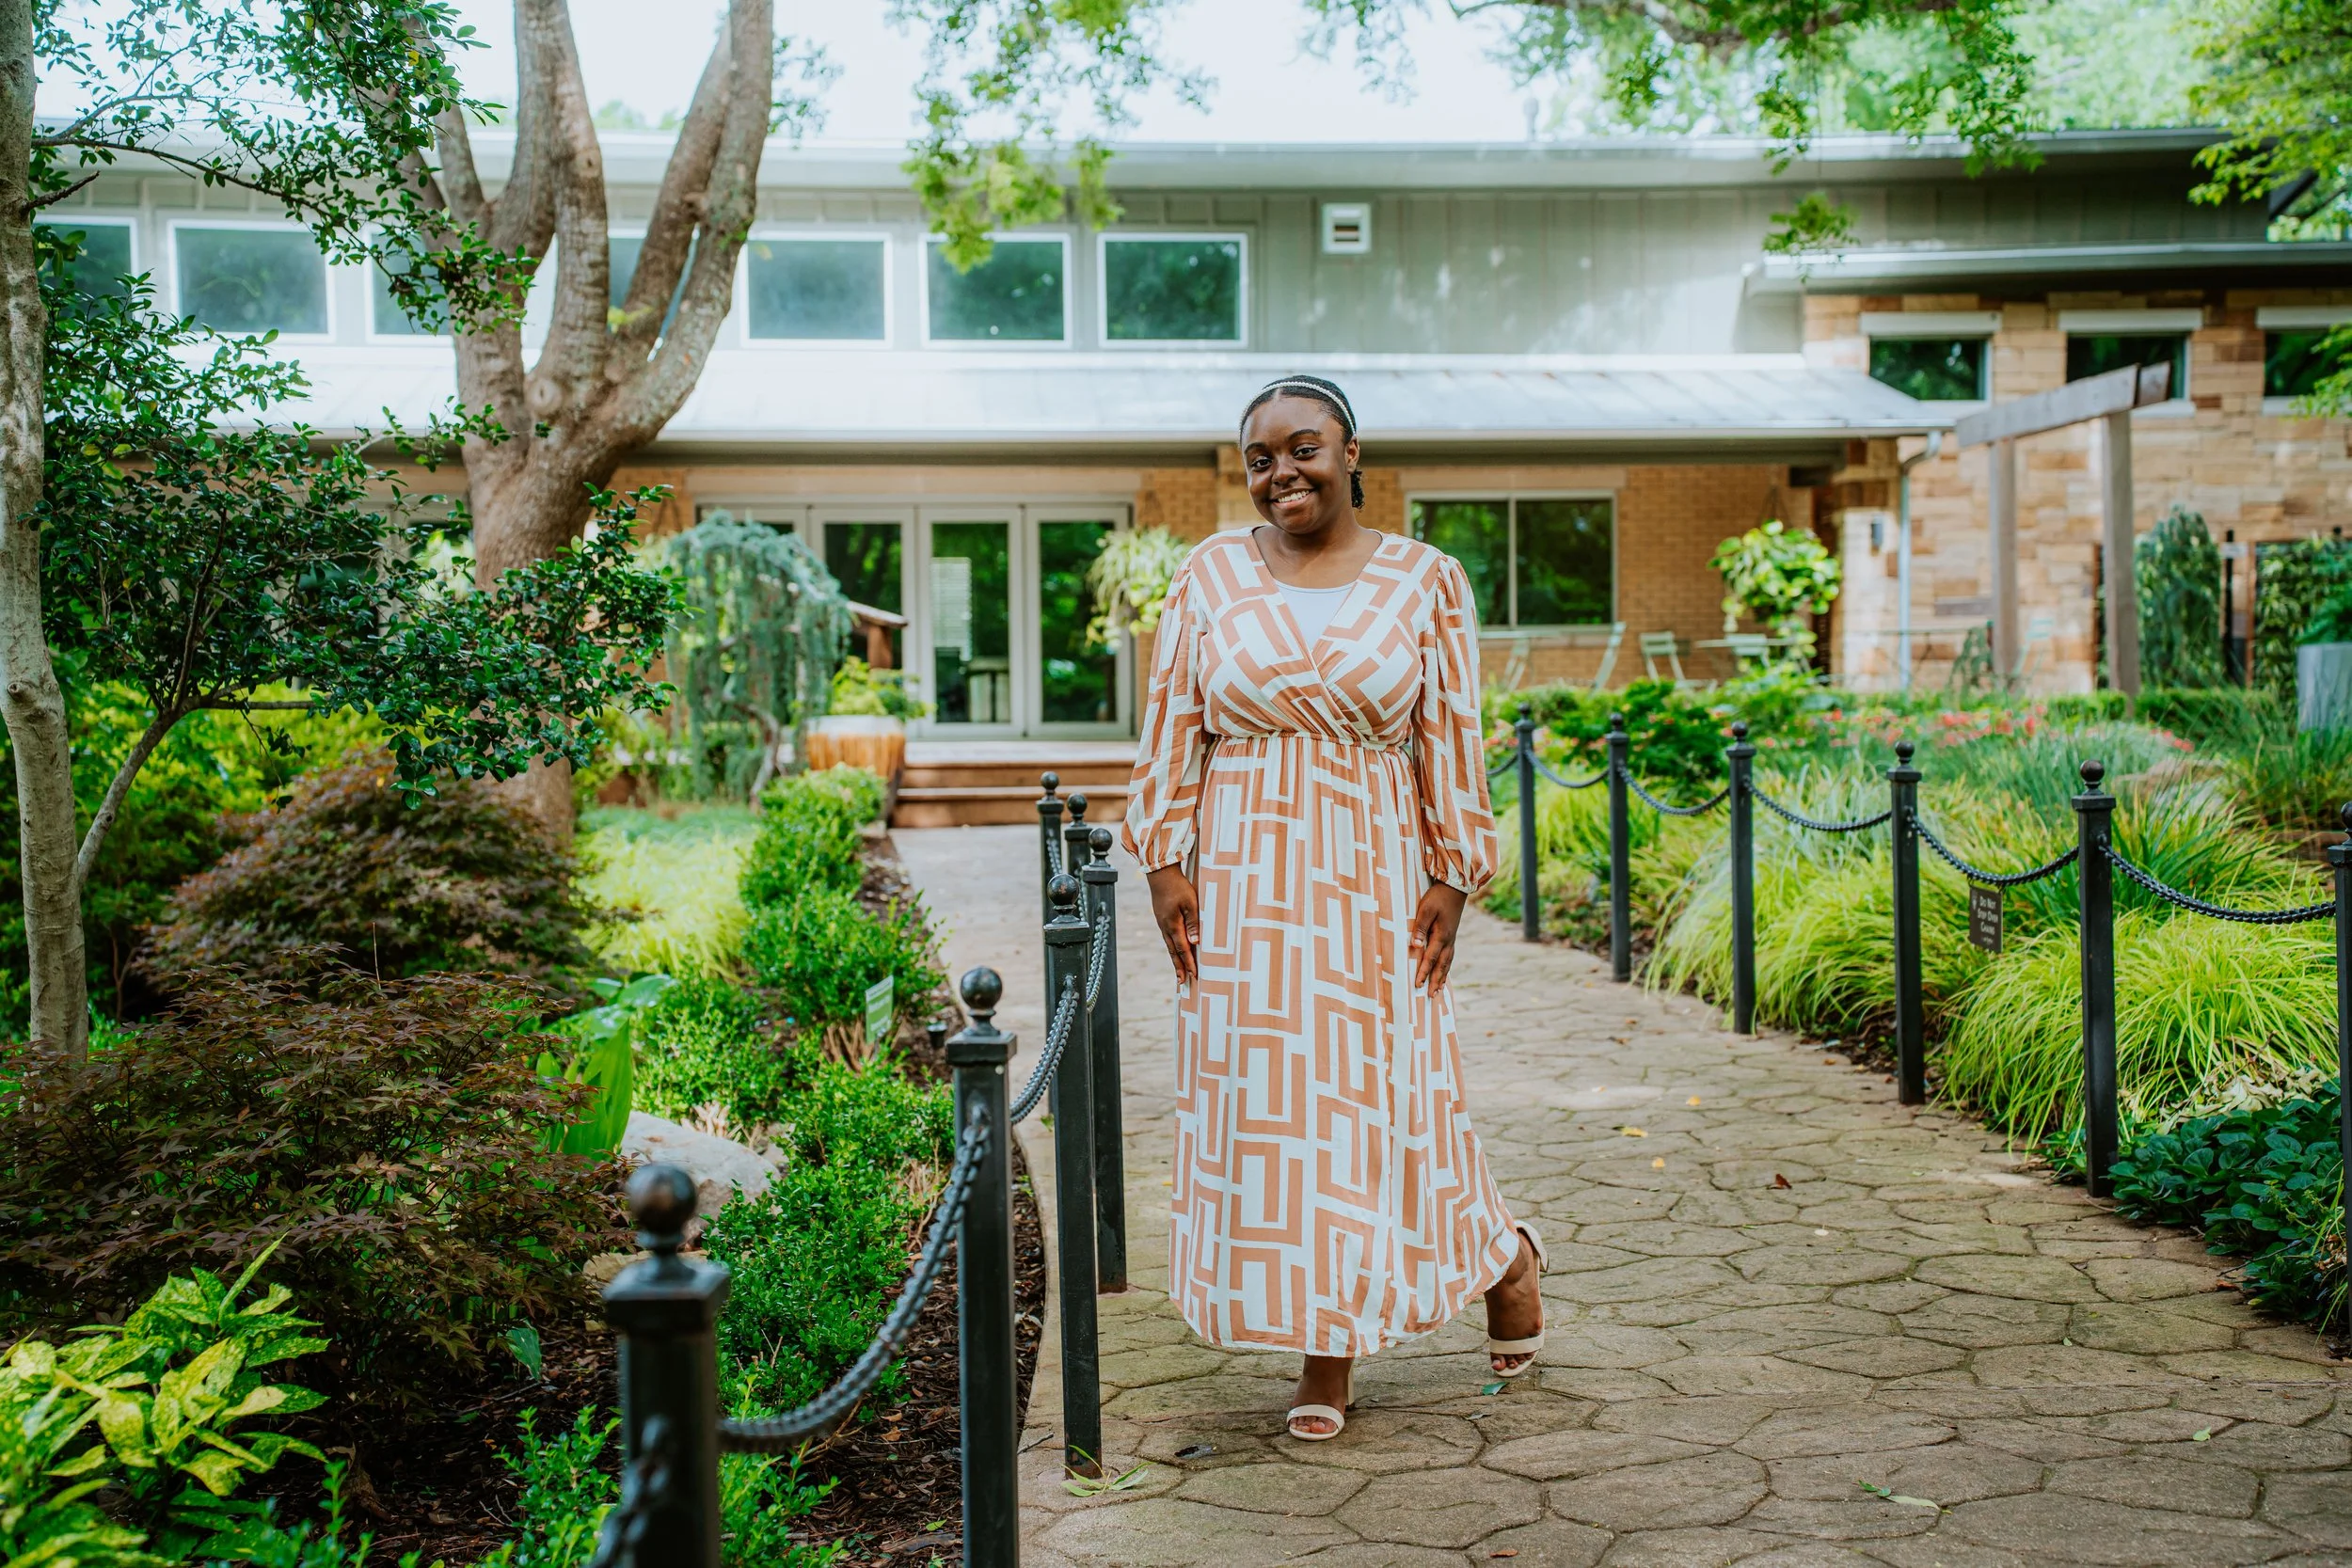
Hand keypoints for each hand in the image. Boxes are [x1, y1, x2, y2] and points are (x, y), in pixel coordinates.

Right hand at [1146, 866, 1200, 984]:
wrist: (1160, 874)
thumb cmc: (1178, 886)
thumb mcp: (1190, 902)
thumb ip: (1193, 922)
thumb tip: (1195, 942)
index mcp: (1173, 925)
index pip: (1183, 949)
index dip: (1189, 963)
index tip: (1194, 976)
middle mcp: (1166, 927)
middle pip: (1174, 952)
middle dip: (1179, 967)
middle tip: (1183, 983)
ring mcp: (1162, 923)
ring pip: (1170, 946)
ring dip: (1175, 960)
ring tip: (1179, 972)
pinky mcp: (1162, 919)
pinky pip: (1168, 938)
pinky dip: (1172, 949)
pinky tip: (1175, 951)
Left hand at [1409, 881, 1467, 992]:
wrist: (1455, 887)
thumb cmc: (1438, 897)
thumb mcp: (1426, 909)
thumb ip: (1419, 927)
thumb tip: (1414, 946)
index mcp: (1442, 935)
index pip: (1430, 958)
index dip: (1423, 972)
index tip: (1417, 985)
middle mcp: (1449, 940)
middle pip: (1442, 965)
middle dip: (1435, 981)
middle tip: (1431, 995)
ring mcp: (1452, 938)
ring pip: (1447, 962)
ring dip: (1442, 977)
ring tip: (1438, 990)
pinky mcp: (1452, 935)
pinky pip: (1449, 956)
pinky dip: (1446, 967)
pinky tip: (1444, 971)